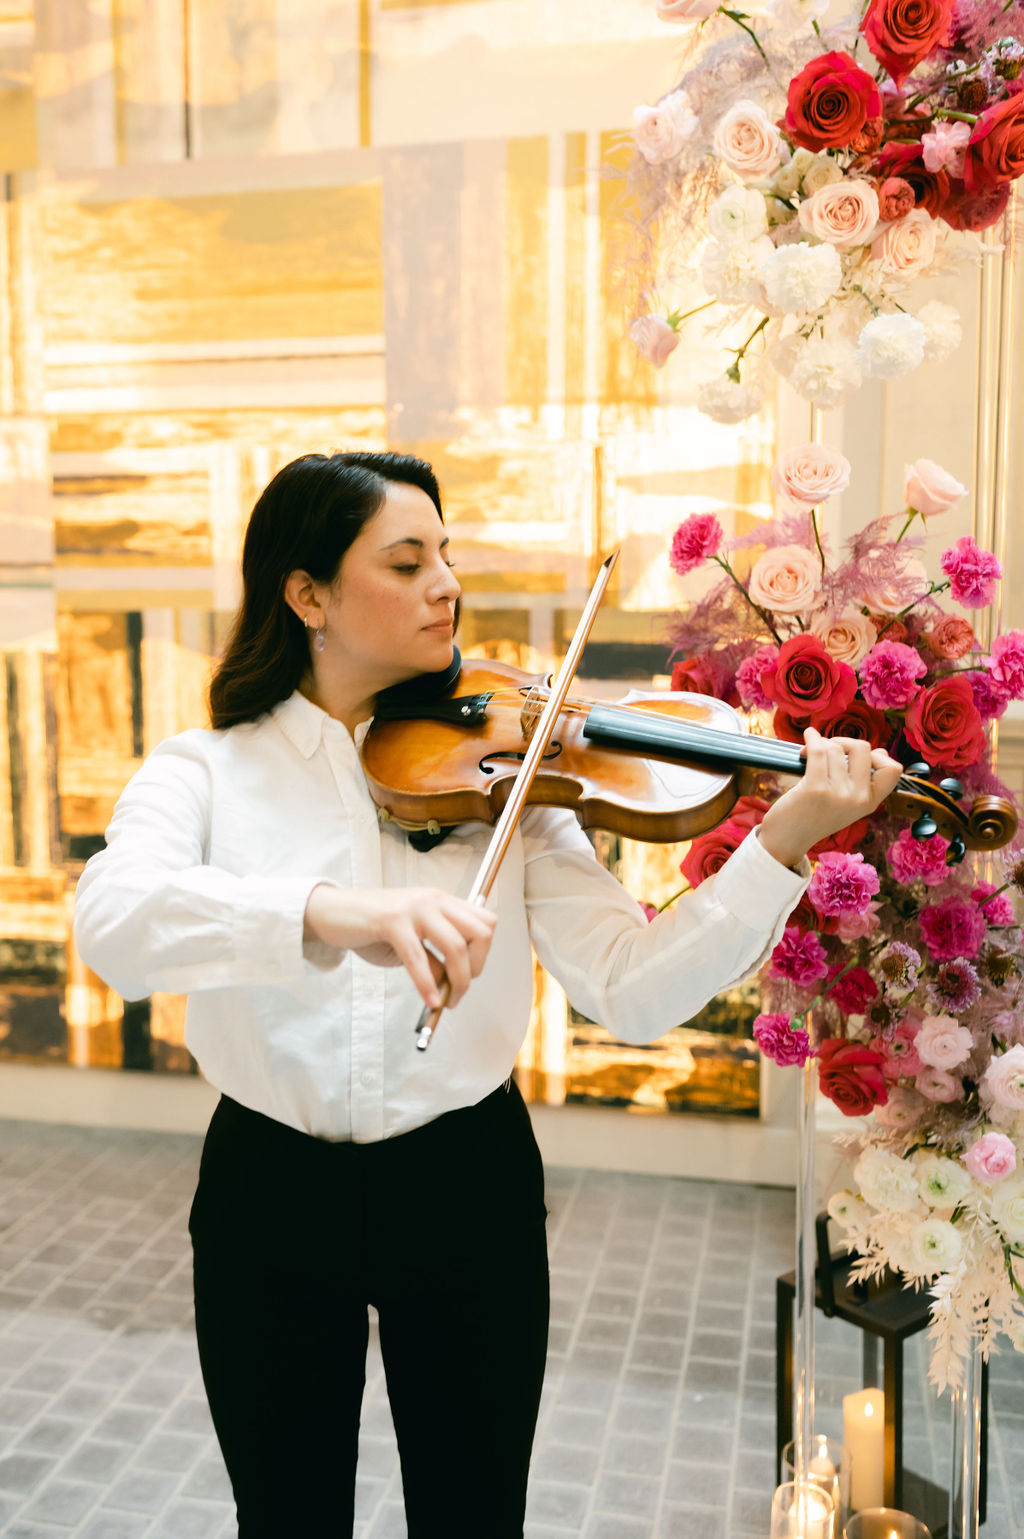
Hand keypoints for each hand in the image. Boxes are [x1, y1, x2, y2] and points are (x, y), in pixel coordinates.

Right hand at [303, 884, 496, 1008]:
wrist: (331, 912)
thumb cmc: (371, 927)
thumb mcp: (411, 940)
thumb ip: (433, 956)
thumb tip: (452, 984)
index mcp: (441, 900)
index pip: (486, 922)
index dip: (484, 952)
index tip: (469, 974)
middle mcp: (433, 899)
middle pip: (480, 933)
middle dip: (476, 968)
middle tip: (459, 990)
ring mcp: (413, 908)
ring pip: (455, 946)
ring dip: (458, 980)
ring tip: (445, 1001)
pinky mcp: (391, 921)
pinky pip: (418, 957)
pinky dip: (427, 984)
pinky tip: (429, 1000)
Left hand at [757, 728, 903, 870]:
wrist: (788, 839)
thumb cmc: (815, 816)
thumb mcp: (849, 804)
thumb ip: (864, 782)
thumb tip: (880, 751)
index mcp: (870, 802)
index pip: (893, 769)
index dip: (878, 755)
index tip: (857, 757)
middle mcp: (858, 798)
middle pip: (862, 748)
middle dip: (843, 742)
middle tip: (827, 751)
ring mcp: (838, 794)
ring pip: (836, 748)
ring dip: (821, 744)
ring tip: (809, 754)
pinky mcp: (815, 788)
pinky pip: (818, 750)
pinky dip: (812, 738)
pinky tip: (808, 735)